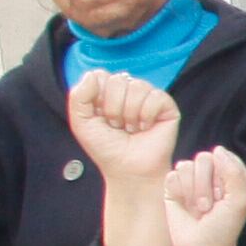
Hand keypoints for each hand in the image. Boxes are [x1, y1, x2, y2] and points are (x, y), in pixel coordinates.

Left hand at [65, 69, 180, 180]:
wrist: (128, 170)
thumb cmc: (106, 149)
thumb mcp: (81, 123)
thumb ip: (78, 97)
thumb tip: (91, 74)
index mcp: (107, 92)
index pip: (100, 76)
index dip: (97, 97)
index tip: (100, 117)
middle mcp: (128, 91)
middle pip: (117, 80)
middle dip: (113, 108)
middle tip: (117, 126)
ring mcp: (148, 97)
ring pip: (137, 87)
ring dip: (129, 114)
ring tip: (131, 129)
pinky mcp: (167, 106)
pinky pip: (155, 97)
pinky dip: (146, 116)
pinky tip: (146, 128)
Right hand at [162, 145, 245, 245]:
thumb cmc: (224, 226)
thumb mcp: (240, 200)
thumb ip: (234, 172)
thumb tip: (217, 149)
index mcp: (231, 175)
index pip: (224, 157)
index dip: (223, 176)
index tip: (225, 196)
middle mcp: (211, 175)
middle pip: (203, 158)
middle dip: (205, 185)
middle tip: (209, 206)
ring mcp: (191, 180)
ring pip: (186, 166)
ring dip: (192, 191)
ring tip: (199, 208)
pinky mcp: (173, 187)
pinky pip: (172, 175)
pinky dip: (178, 192)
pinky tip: (184, 205)